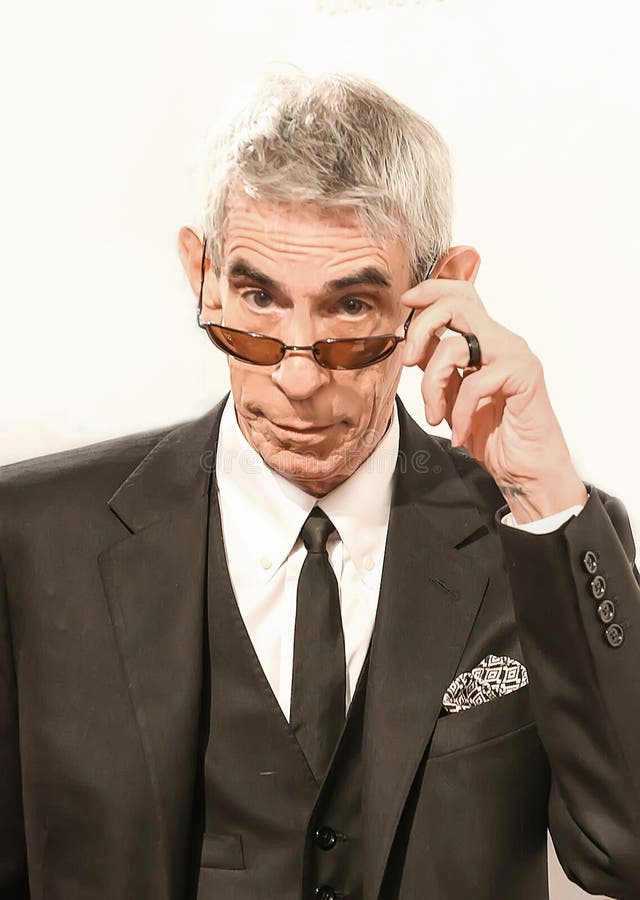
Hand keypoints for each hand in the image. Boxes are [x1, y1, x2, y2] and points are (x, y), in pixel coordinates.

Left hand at [401, 278, 586, 523]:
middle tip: (408, 361)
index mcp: (487, 341)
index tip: (406, 304)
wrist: (528, 471)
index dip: (431, 291)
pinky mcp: (523, 376)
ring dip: (432, 384)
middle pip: (456, 304)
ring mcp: (515, 355)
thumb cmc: (496, 436)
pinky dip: (459, 413)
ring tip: (434, 415)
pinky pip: (473, 383)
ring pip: (456, 345)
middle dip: (421, 328)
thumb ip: (438, 368)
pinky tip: (461, 434)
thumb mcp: (452, 397)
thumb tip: (411, 344)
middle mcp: (503, 341)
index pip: (461, 295)